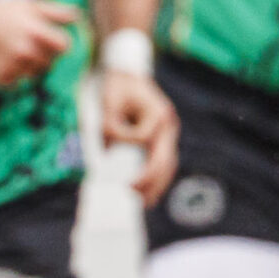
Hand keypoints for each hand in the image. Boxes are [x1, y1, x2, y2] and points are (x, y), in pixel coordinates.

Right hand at [0, 0, 78, 85]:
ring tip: (14, 52)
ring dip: (30, 66)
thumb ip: (56, 12)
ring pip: (35, 74)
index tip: (49, 40)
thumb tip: (79, 19)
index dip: (59, 43)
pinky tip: (2, 60)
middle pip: (50, 63)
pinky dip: (13, 74)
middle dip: (44, 55)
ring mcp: (13, 67)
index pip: (64, 46)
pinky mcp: (2, 79)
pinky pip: (18, 82)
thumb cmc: (1, 13)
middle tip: (27, 44)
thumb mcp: (28, 6)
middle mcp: (26, 51)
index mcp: (35, 32)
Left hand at [99, 70, 178, 202]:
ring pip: (168, 165)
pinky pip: (163, 162)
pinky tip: (148, 194)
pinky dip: (157, 178)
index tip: (126, 180)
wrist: (127, 74)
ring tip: (144, 203)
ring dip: (157, 185)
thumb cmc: (116, 87)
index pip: (146, 140)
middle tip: (135, 198)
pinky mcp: (162, 139)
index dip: (136, 160)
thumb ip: (111, 127)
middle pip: (166, 160)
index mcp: (158, 114)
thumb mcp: (109, 103)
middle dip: (151, 181)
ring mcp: (168, 132)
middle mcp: (167, 124)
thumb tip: (112, 154)